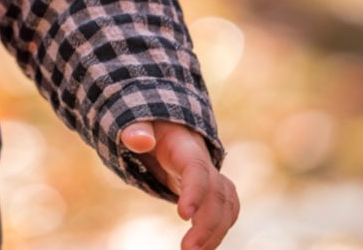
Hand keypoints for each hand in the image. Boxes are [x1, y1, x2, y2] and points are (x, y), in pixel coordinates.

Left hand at [120, 119, 238, 249]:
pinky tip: (206, 246)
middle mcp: (206, 164)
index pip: (196, 170)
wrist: (171, 128)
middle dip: (207, 224)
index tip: (184, 215)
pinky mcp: (212, 190)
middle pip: (216, 194)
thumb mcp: (139, 124)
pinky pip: (227, 209)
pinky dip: (221, 228)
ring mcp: (212, 177)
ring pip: (226, 205)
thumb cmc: (151, 128)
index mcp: (186, 148)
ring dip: (216, 232)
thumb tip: (139, 140)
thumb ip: (135, 131)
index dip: (194, 191)